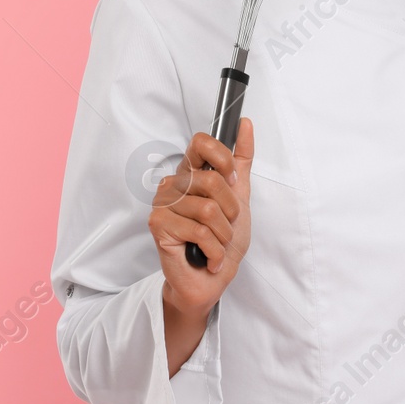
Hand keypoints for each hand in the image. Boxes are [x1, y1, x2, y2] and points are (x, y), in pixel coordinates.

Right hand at [149, 118, 254, 320]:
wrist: (211, 279)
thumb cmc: (223, 240)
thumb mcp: (240, 195)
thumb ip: (242, 160)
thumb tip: (246, 124)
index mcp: (191, 173)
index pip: (201, 143)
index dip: (222, 159)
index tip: (232, 180)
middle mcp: (173, 183)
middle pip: (212, 180)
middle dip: (231, 211)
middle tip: (226, 226)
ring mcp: (162, 203)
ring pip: (208, 209)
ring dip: (223, 235)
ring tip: (217, 244)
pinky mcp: (158, 225)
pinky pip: (199, 232)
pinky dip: (214, 250)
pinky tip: (209, 257)